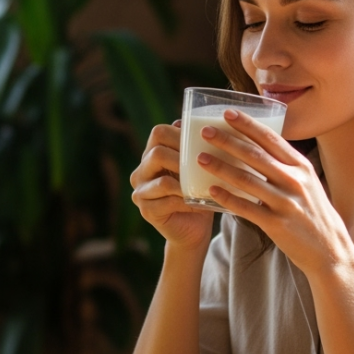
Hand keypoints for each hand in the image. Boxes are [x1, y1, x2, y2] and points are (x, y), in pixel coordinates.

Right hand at [130, 121, 214, 250]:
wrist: (194, 229)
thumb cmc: (200, 194)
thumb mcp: (200, 169)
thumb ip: (199, 148)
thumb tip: (212, 123)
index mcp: (151, 155)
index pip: (158, 133)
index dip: (180, 134)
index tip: (203, 140)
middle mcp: (141, 172)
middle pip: (157, 154)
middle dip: (184, 158)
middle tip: (205, 163)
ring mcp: (140, 192)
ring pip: (162, 181)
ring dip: (187, 183)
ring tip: (205, 184)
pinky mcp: (147, 211)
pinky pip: (168, 202)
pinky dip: (187, 202)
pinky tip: (200, 203)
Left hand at [197, 109, 353, 274]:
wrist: (329, 250)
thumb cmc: (313, 213)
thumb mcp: (307, 183)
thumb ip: (286, 166)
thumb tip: (259, 147)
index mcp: (301, 166)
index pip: (271, 139)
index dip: (248, 125)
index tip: (228, 113)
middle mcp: (294, 181)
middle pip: (255, 155)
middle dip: (227, 140)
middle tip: (205, 131)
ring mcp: (286, 202)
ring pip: (246, 180)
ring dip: (221, 167)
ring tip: (200, 158)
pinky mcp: (277, 224)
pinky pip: (246, 208)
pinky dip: (227, 198)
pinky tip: (211, 190)